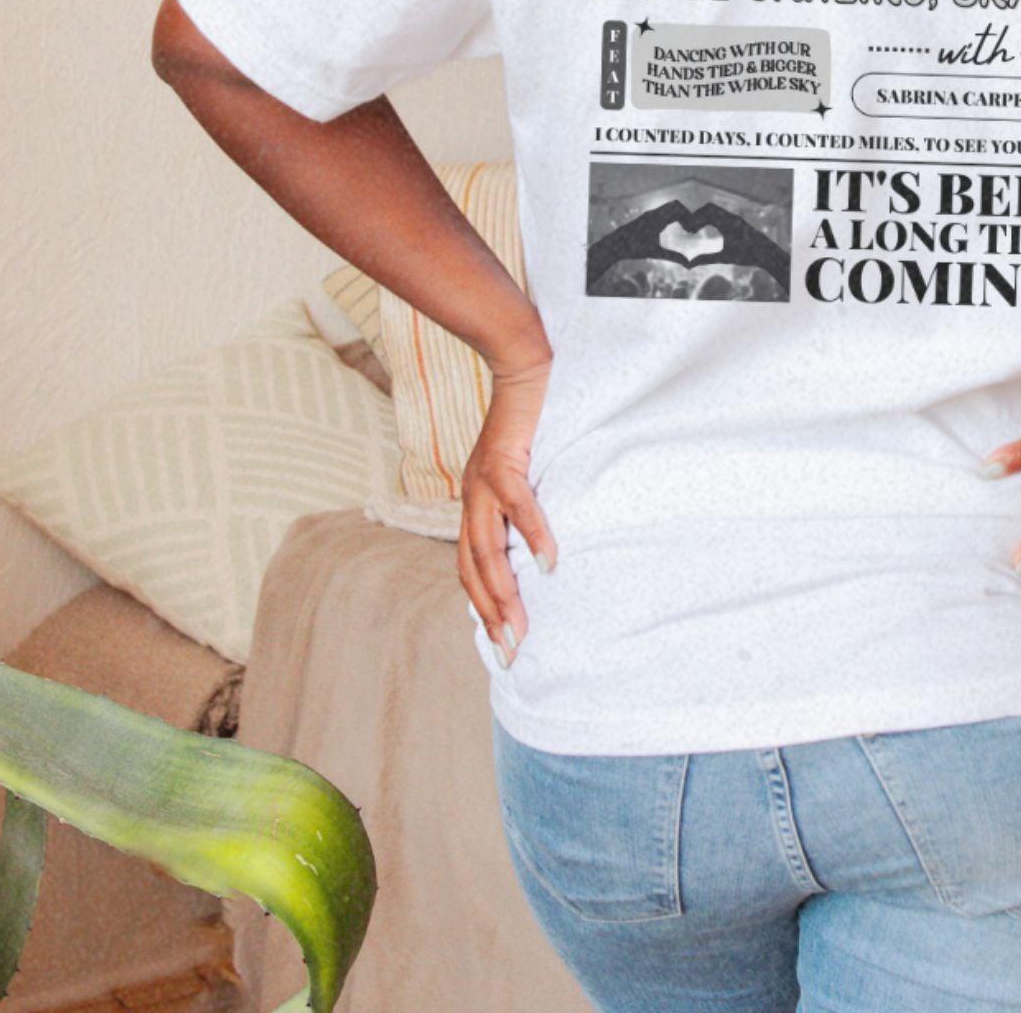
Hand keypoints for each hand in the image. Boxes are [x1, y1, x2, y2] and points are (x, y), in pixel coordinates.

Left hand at [457, 335, 559, 668]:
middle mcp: (472, 498)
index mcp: (475, 505)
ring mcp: (485, 480)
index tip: (501, 644)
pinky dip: (533, 535)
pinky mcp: (505, 459)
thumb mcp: (523, 471)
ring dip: (503, 589)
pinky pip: (518, 505)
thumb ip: (523, 506)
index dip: (482, 607)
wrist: (524, 366)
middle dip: (491, 615)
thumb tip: (544, 546)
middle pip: (474, 569)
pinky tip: (549, 562)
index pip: (471, 568)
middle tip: (511, 653)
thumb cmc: (531, 421)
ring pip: (487, 547)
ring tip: (520, 624)